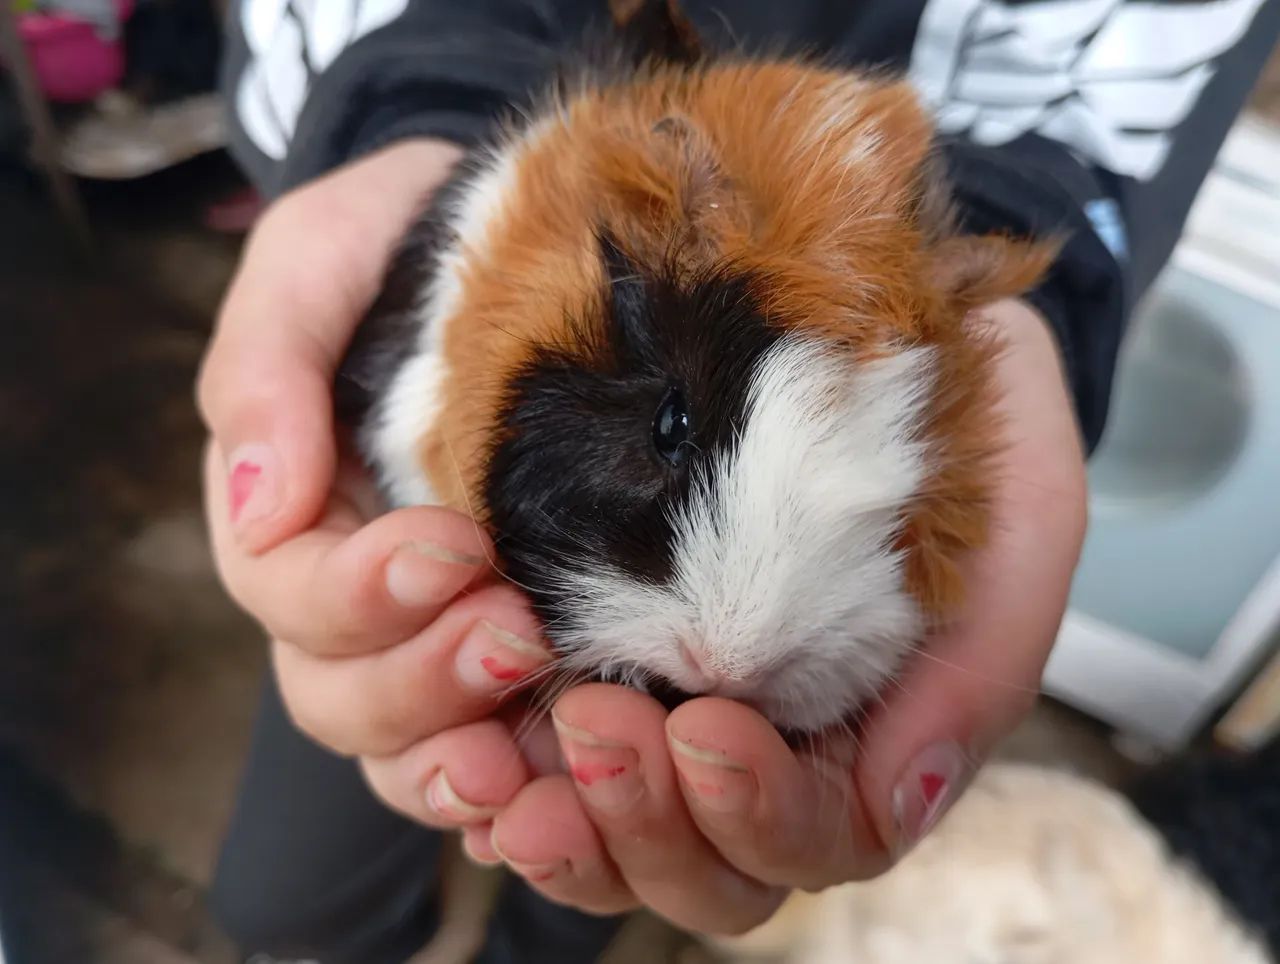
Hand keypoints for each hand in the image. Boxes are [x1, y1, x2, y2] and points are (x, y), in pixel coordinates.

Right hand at [199, 140, 556, 824]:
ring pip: (401, 742)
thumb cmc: (407, 238)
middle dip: (419, 678)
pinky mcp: (510, 643)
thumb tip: (259, 498)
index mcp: (290, 505)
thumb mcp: (321, 257)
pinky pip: (485, 747)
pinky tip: (555, 777)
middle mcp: (348, 586)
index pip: (289, 590)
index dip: (357, 593)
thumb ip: (268, 361)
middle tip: (515, 632)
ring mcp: (425, 628)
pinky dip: (509, 780)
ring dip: (455, 752)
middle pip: (338, 690)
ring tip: (525, 750)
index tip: (451, 546)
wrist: (520, 239)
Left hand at [462, 298, 1086, 934]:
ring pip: (612, 843)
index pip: (823, 837)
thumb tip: (908, 795)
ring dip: (564, 821)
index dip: (763, 814)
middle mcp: (771, 745)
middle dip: (648, 822)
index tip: (710, 727)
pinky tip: (468, 742)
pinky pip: (535, 761)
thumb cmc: (964, 417)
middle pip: (707, 870)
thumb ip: (987, 654)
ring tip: (507, 758)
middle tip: (599, 724)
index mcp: (872, 736)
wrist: (877, 321)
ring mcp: (677, 711)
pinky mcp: (597, 657)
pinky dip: (495, 771)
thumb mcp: (1018, 510)